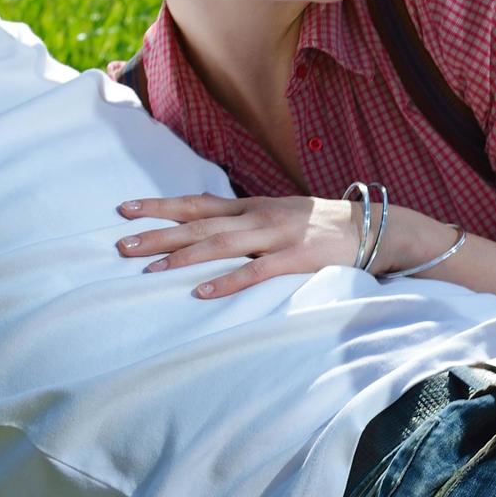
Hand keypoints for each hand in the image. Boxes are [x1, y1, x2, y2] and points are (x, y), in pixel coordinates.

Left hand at [115, 193, 441, 298]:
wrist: (375, 227)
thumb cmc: (323, 226)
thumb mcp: (280, 215)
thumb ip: (247, 223)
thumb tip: (210, 231)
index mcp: (252, 206)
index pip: (197, 204)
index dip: (160, 206)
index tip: (124, 210)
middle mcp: (258, 216)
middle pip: (199, 224)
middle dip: (158, 233)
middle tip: (120, 244)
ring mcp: (277, 235)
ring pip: (220, 244)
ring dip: (184, 256)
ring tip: (150, 268)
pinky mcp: (297, 258)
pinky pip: (256, 271)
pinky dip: (228, 281)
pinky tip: (202, 292)